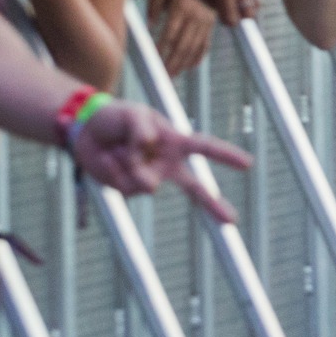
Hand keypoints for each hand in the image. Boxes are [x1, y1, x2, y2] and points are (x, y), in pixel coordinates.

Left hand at [74, 101, 252, 222]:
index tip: (248, 164)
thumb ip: (143, 130)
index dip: (227, 156)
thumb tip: (148, 151)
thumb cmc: (116, 118)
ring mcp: (148, 178)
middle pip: (195, 188)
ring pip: (147, 184)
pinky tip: (108, 158)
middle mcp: (166, 163)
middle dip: (214, 205)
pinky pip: (125, 186)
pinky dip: (114, 169)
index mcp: (174, 141)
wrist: (86, 132)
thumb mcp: (132, 114)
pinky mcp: (128, 188)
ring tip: (117, 148)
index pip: (205, 148)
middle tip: (233, 221)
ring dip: (130, 164)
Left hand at [149, 0, 218, 75]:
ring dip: (184, 62)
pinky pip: (206, 42)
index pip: (170, 34)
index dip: (162, 50)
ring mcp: (206, 19)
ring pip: (195, 46)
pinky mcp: (211, 21)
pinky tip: (192, 65)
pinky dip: (199, 55)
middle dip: (173, 62)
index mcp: (182, 6)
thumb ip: (155, 5)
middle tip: (164, 76)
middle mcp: (196, 15)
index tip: (155, 61)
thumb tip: (150, 26)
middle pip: (183, 45)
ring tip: (174, 74)